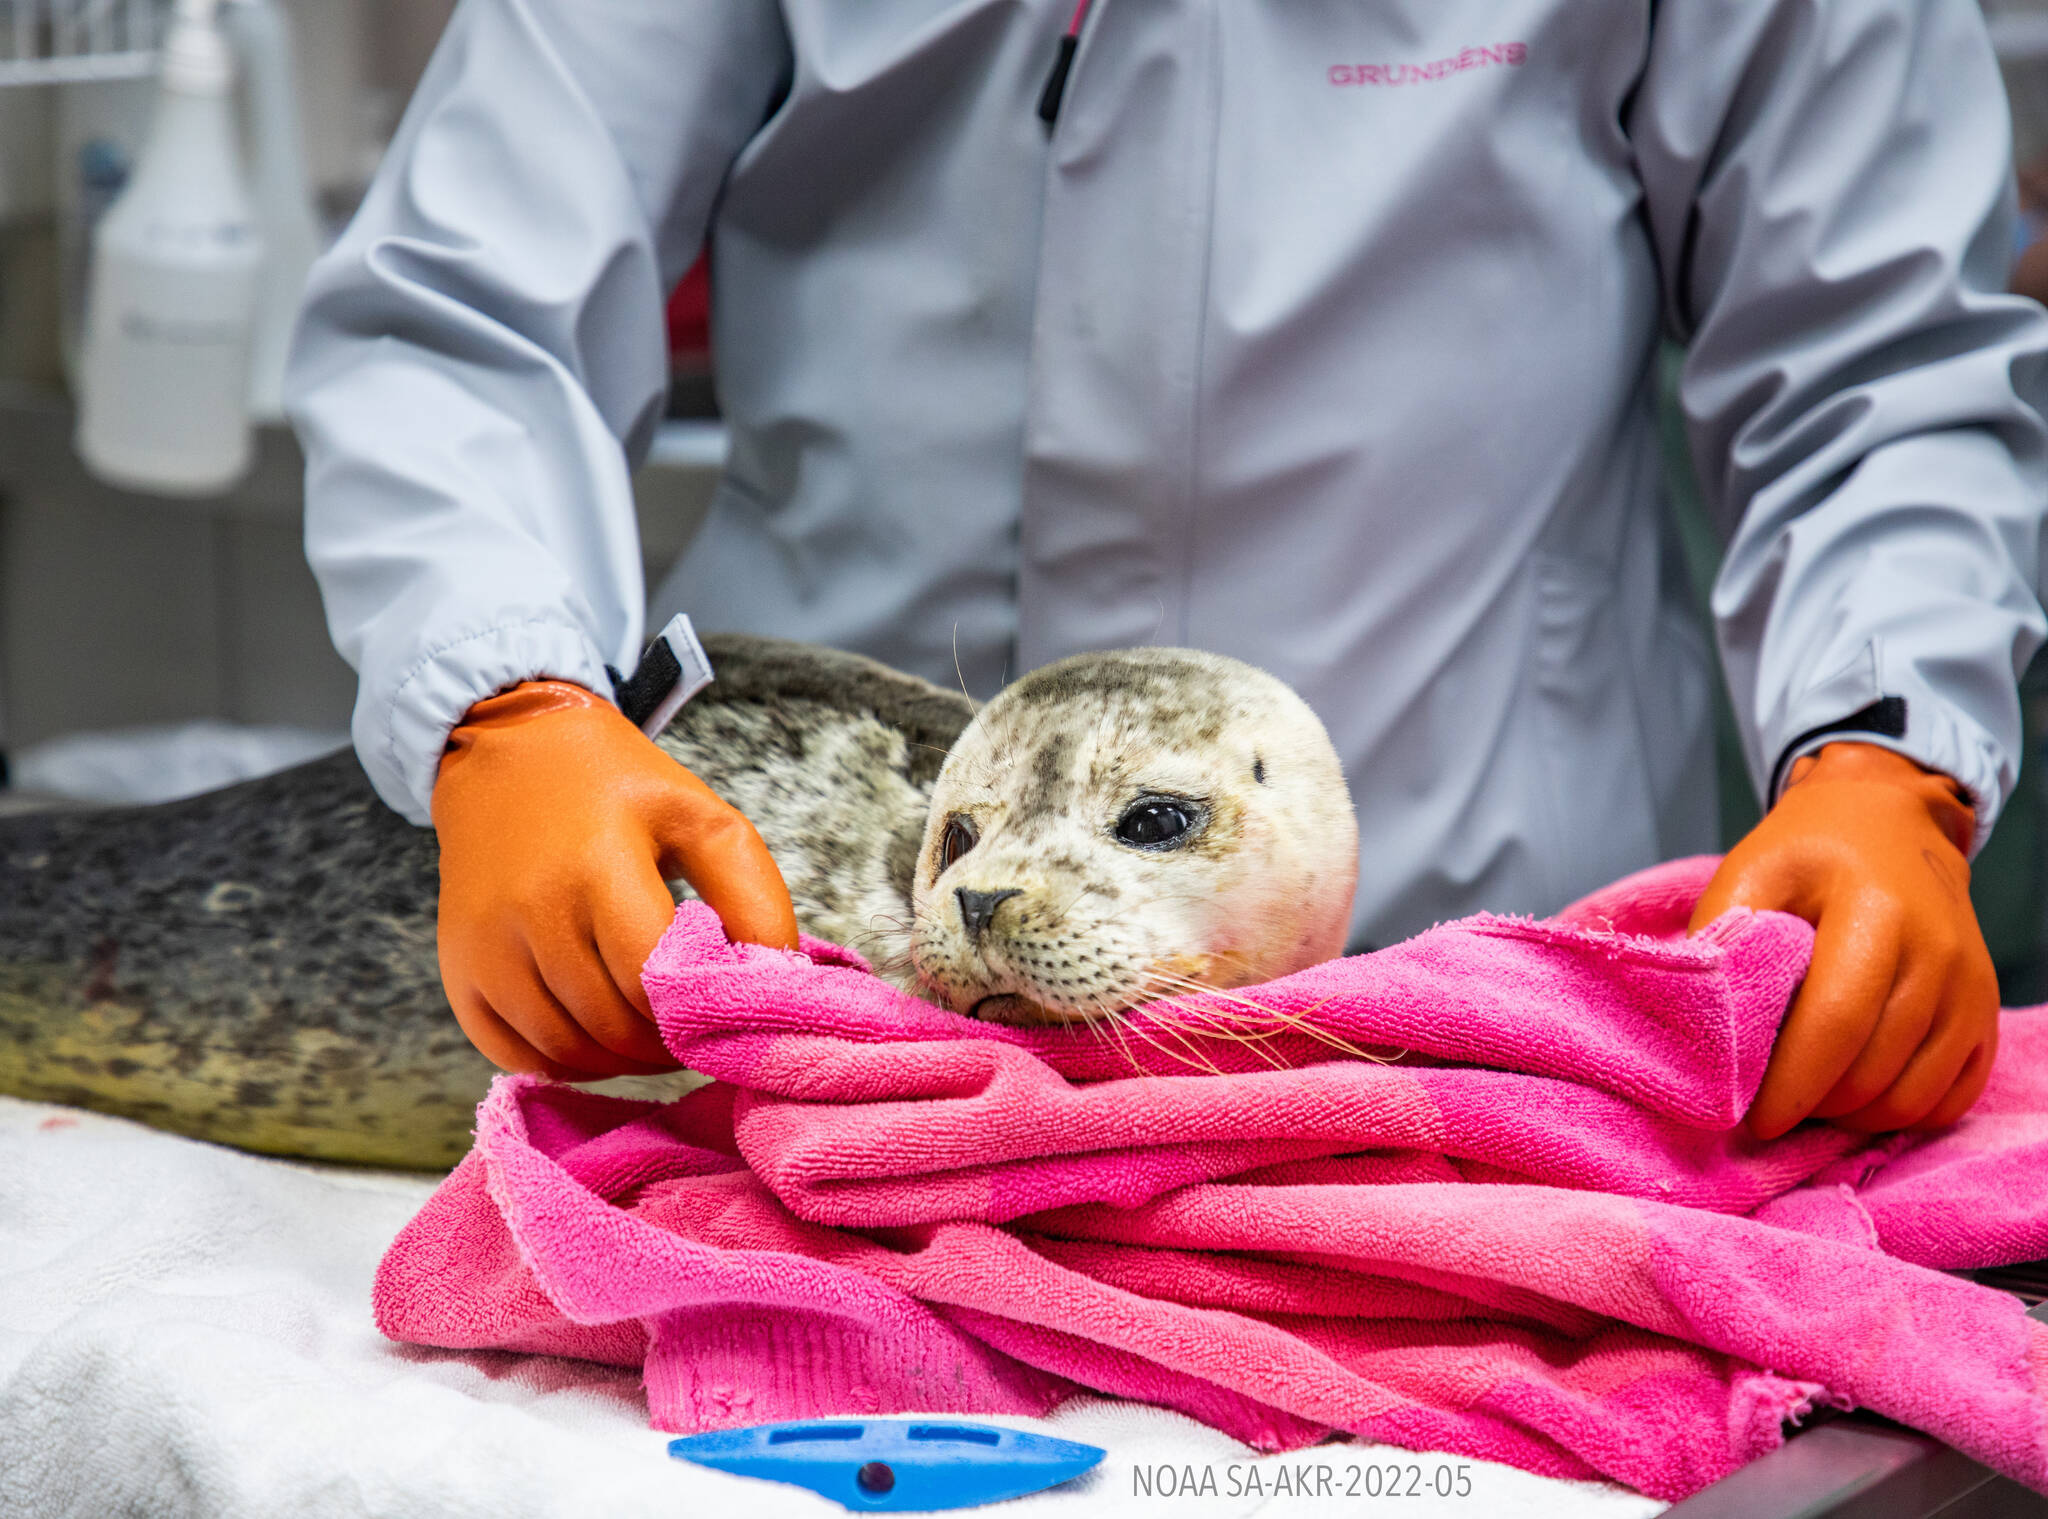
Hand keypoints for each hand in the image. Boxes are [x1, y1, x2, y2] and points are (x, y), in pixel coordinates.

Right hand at [432, 680, 797, 1078]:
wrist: (508, 754)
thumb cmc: (618, 789)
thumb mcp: (700, 817)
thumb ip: (752, 894)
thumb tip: (777, 978)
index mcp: (598, 863)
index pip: (652, 977)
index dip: (695, 1010)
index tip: (721, 1009)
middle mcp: (531, 909)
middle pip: (610, 1022)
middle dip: (664, 1043)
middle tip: (694, 1032)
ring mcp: (485, 946)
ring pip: (564, 1048)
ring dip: (620, 1061)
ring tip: (655, 1038)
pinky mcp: (459, 971)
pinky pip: (515, 1055)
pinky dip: (565, 1066)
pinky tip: (598, 1040)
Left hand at [1689, 742, 1997, 1137]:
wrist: (1892, 824)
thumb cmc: (1808, 854)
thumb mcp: (1751, 872)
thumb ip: (1722, 941)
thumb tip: (1705, 1027)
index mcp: (1876, 910)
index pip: (1836, 1021)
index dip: (1791, 1084)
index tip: (1751, 1118)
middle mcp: (1938, 952)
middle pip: (1873, 1069)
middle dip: (1813, 1106)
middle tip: (1770, 1104)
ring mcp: (1972, 987)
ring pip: (1911, 1097)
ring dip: (1852, 1116)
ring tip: (1807, 1098)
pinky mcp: (1985, 1015)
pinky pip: (1948, 1100)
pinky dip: (1896, 1114)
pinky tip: (1853, 1096)